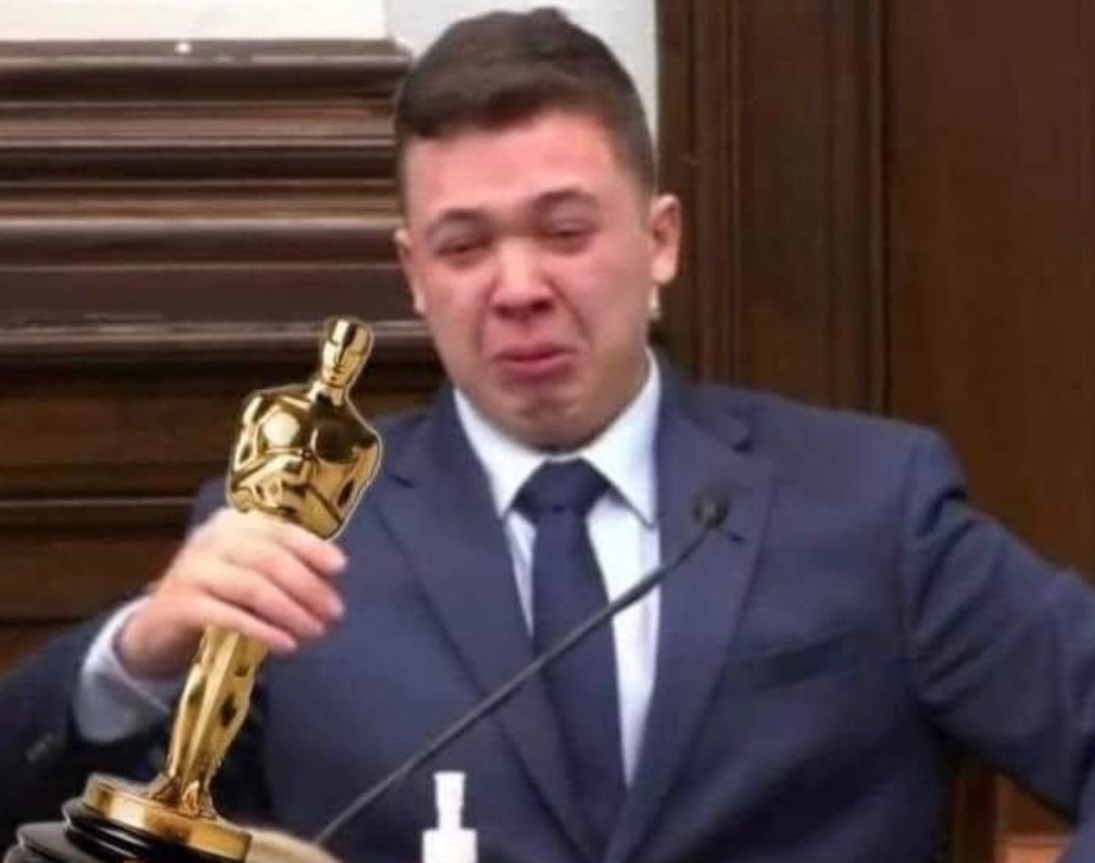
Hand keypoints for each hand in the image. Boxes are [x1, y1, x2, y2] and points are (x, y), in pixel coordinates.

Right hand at [117, 507, 346, 678]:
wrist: (157, 628)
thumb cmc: (217, 593)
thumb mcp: (248, 570)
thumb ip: (282, 565)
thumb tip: (331, 577)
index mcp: (234, 523)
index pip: (279, 530)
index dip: (312, 548)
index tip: (341, 568)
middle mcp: (211, 539)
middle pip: (269, 559)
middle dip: (307, 586)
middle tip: (334, 612)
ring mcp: (193, 570)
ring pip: (253, 588)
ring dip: (290, 611)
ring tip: (316, 631)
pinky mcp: (181, 605)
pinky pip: (230, 616)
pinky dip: (262, 630)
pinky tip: (286, 644)